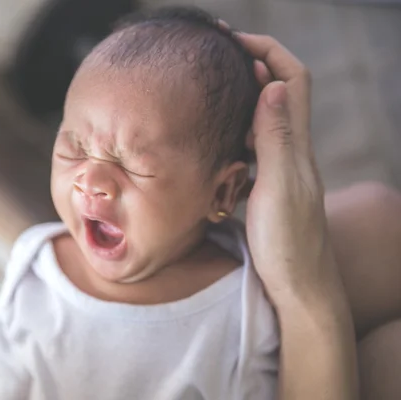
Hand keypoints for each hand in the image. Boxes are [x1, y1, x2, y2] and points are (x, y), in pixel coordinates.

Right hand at [234, 32, 340, 305]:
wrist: (298, 284)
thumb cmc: (289, 242)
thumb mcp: (279, 187)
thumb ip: (276, 138)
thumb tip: (274, 84)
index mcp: (296, 144)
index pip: (292, 78)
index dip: (267, 51)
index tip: (233, 40)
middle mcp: (292, 149)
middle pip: (280, 89)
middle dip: (252, 62)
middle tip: (215, 55)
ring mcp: (280, 166)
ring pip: (266, 114)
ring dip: (244, 92)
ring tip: (210, 85)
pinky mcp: (268, 182)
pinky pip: (254, 141)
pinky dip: (237, 124)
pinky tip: (216, 131)